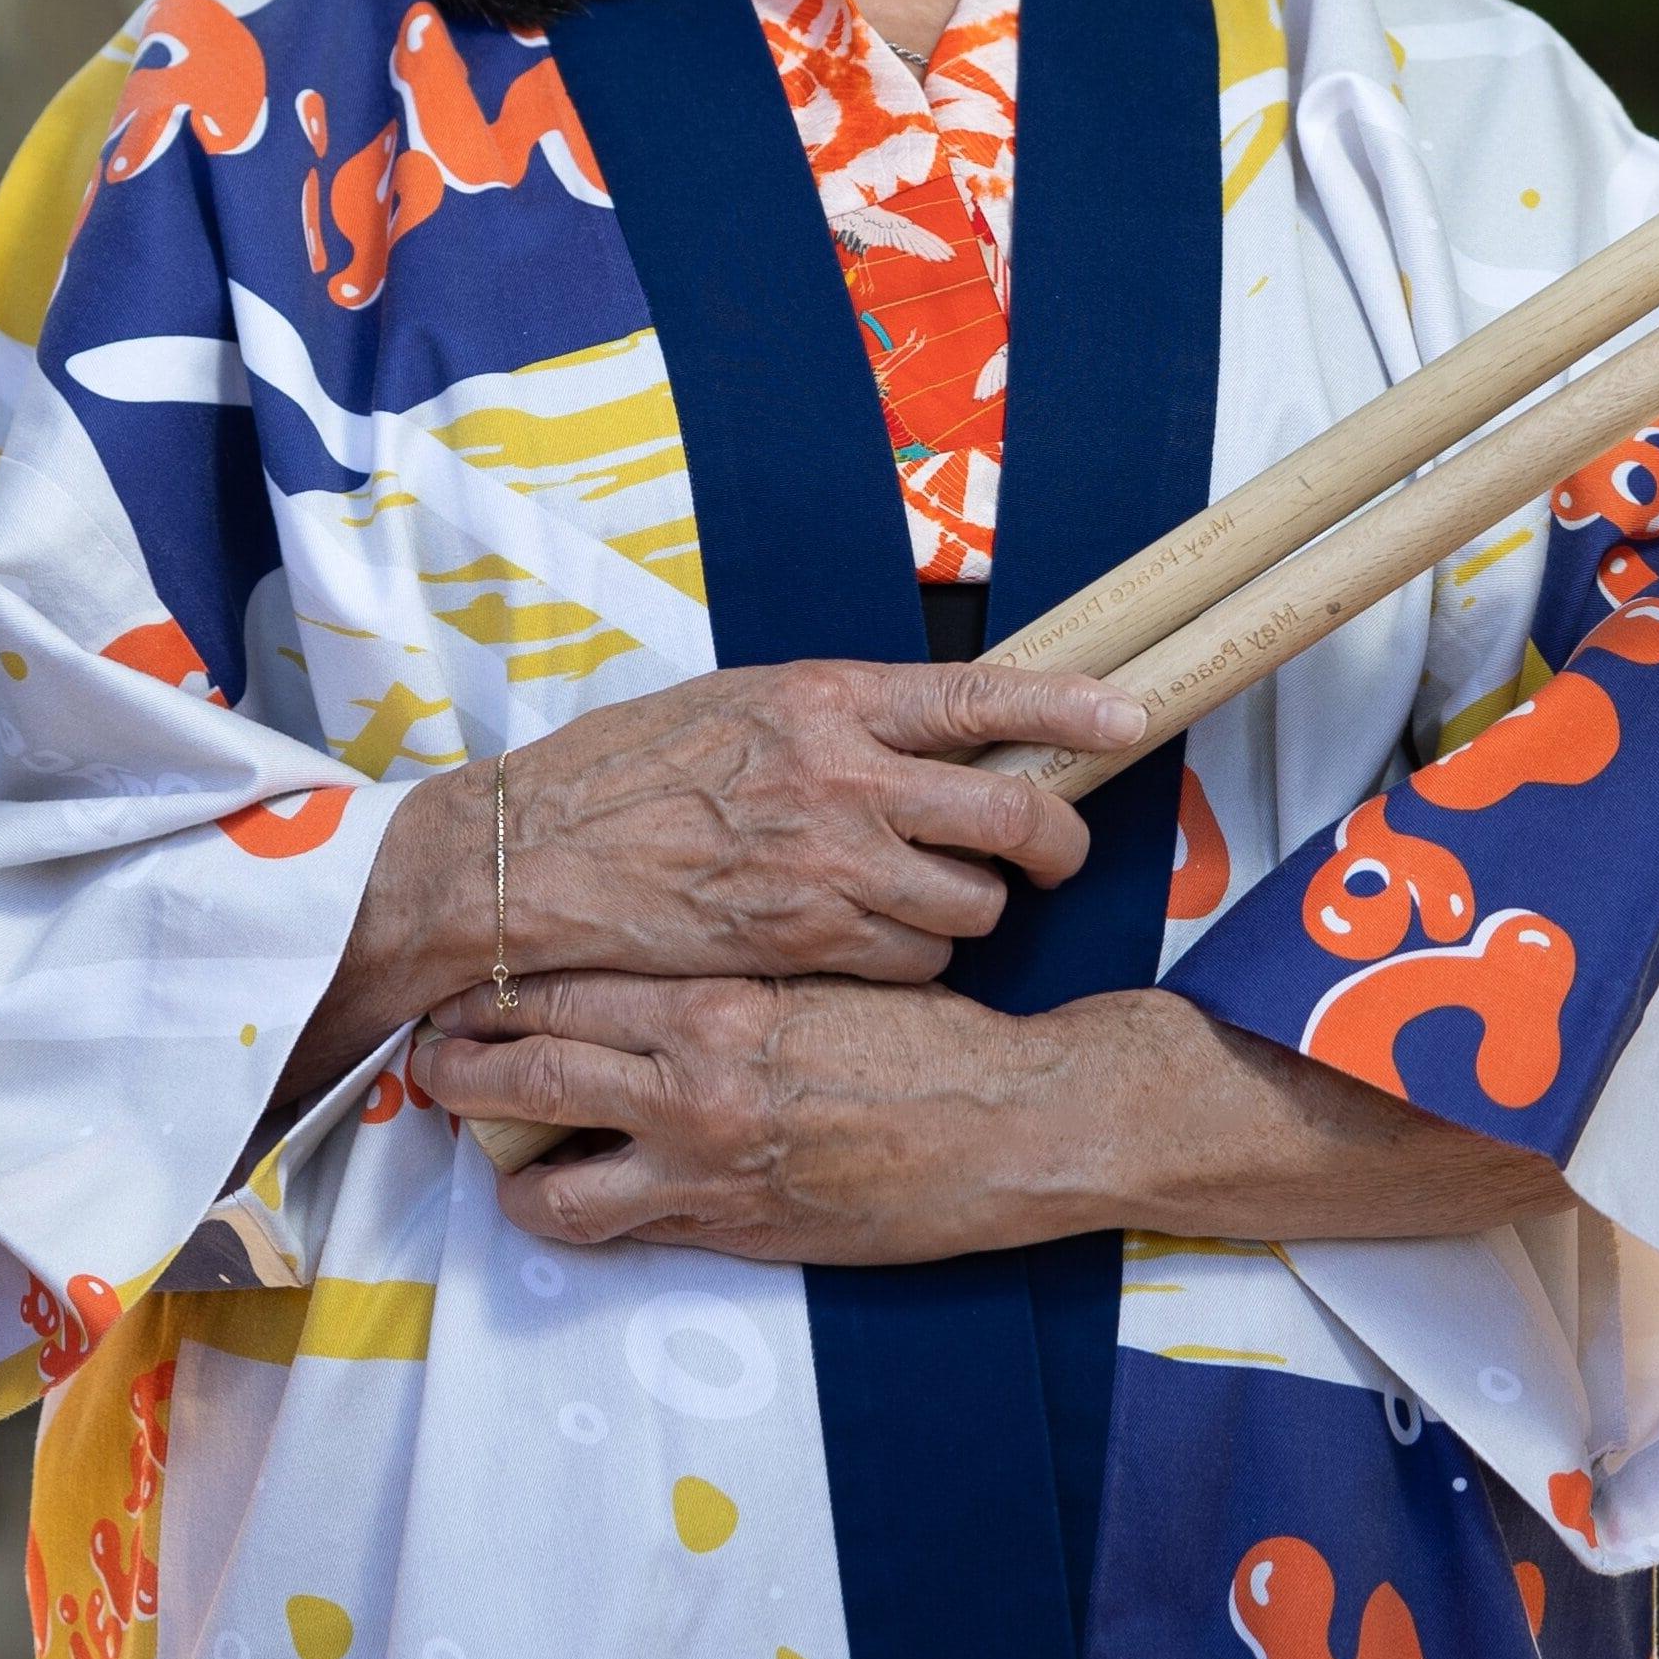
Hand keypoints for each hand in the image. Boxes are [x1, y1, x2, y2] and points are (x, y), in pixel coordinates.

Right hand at [288, 661, 1144, 1097]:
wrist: (528, 862)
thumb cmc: (619, 780)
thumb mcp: (733, 711)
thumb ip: (832, 724)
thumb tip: (920, 734)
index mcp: (826, 702)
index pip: (983, 695)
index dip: (1072, 708)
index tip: (1129, 716)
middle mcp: (843, 778)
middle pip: (1014, 815)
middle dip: (1051, 842)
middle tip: (1044, 851)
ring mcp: (830, 868)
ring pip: (970, 903)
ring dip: (962, 908)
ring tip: (910, 898)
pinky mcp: (809, 946)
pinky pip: (912, 962)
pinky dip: (907, 959)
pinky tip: (860, 942)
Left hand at [404, 969, 1088, 1265]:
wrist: (1008, 1124)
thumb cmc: (925, 1034)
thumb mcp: (815, 967)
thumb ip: (724, 966)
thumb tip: (647, 949)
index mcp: (711, 1006)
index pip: (559, 988)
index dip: (491, 990)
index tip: (453, 986)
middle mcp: (692, 1090)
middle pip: (529, 1075)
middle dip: (460, 1071)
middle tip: (428, 1061)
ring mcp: (705, 1174)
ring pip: (551, 1183)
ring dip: (499, 1165)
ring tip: (478, 1148)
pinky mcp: (732, 1235)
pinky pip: (621, 1232)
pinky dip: (577, 1214)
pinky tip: (564, 1197)